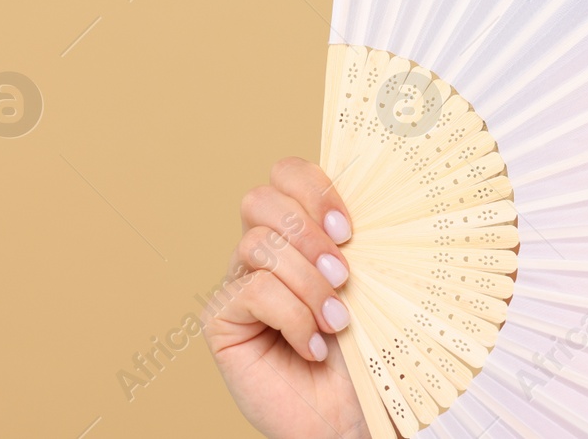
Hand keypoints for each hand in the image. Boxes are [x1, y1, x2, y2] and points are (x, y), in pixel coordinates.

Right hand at [202, 157, 366, 438]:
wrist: (350, 413)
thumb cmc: (364, 347)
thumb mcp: (366, 281)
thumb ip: (352, 240)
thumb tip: (366, 202)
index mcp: (298, 230)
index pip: (286, 174)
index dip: (315, 189)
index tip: (350, 229)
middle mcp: (261, 250)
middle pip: (260, 199)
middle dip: (307, 232)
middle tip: (344, 273)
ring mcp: (236, 284)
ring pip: (260, 247)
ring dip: (309, 284)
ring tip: (337, 321)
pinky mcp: (221, 320)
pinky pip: (254, 291)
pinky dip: (294, 319)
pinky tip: (312, 347)